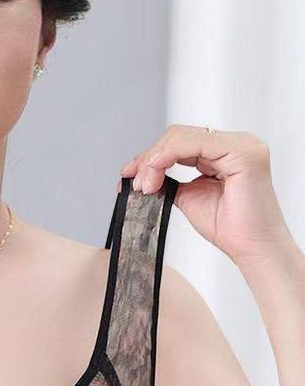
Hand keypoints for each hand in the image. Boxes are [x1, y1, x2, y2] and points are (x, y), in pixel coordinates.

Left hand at [121, 125, 283, 274]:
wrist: (254, 250)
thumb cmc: (232, 230)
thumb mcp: (191, 198)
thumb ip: (173, 181)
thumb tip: (142, 174)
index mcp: (227, 150)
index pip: (182, 141)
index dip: (153, 156)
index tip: (131, 176)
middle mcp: (237, 142)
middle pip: (180, 135)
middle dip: (151, 158)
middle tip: (135, 183)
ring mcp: (242, 144)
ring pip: (183, 136)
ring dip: (155, 159)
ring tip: (145, 186)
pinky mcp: (242, 151)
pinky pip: (194, 143)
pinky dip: (167, 156)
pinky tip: (155, 175)